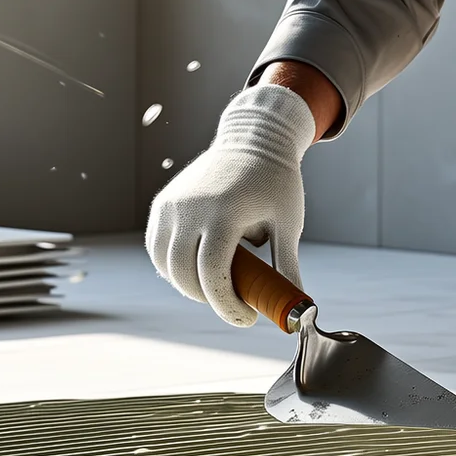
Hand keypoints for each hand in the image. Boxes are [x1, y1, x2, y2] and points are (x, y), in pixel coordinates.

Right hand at [145, 84, 314, 325]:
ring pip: (166, 265)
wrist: (254, 137)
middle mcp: (192, 208)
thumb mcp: (289, 223)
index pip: (213, 275)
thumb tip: (298, 307)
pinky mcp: (163, 203)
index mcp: (225, 213)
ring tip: (215, 285)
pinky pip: (157, 247)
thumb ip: (287, 267)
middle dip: (208, 299)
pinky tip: (194, 271)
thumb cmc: (277, 182)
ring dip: (187, 285)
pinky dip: (171, 266)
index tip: (247, 317)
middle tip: (232, 303)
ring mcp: (173, 205)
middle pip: (185, 275)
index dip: (227, 305)